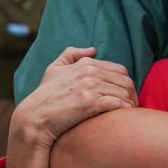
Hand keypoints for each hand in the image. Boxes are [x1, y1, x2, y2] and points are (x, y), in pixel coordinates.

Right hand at [6, 47, 136, 167]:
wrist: (34, 117)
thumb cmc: (44, 96)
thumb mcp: (53, 69)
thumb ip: (70, 55)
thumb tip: (92, 49)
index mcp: (85, 64)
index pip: (119, 70)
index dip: (126, 83)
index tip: (127, 95)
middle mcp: (89, 72)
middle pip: (125, 81)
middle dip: (132, 94)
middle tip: (133, 106)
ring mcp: (90, 86)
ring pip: (124, 92)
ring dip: (131, 103)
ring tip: (131, 113)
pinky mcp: (90, 103)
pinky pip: (118, 104)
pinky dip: (126, 110)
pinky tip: (126, 117)